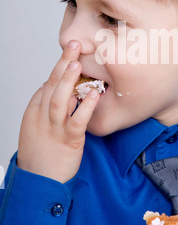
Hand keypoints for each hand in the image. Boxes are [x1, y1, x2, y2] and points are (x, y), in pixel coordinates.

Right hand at [17, 40, 99, 182]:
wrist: (38, 180)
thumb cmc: (41, 152)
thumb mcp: (38, 125)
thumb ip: (49, 107)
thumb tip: (62, 89)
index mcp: (35, 110)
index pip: (48, 83)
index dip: (60, 66)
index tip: (71, 50)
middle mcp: (41, 116)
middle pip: (52, 85)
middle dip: (63, 63)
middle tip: (73, 44)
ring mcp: (53, 129)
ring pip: (59, 100)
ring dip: (68, 80)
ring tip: (77, 62)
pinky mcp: (68, 141)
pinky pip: (76, 122)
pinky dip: (86, 108)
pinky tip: (95, 95)